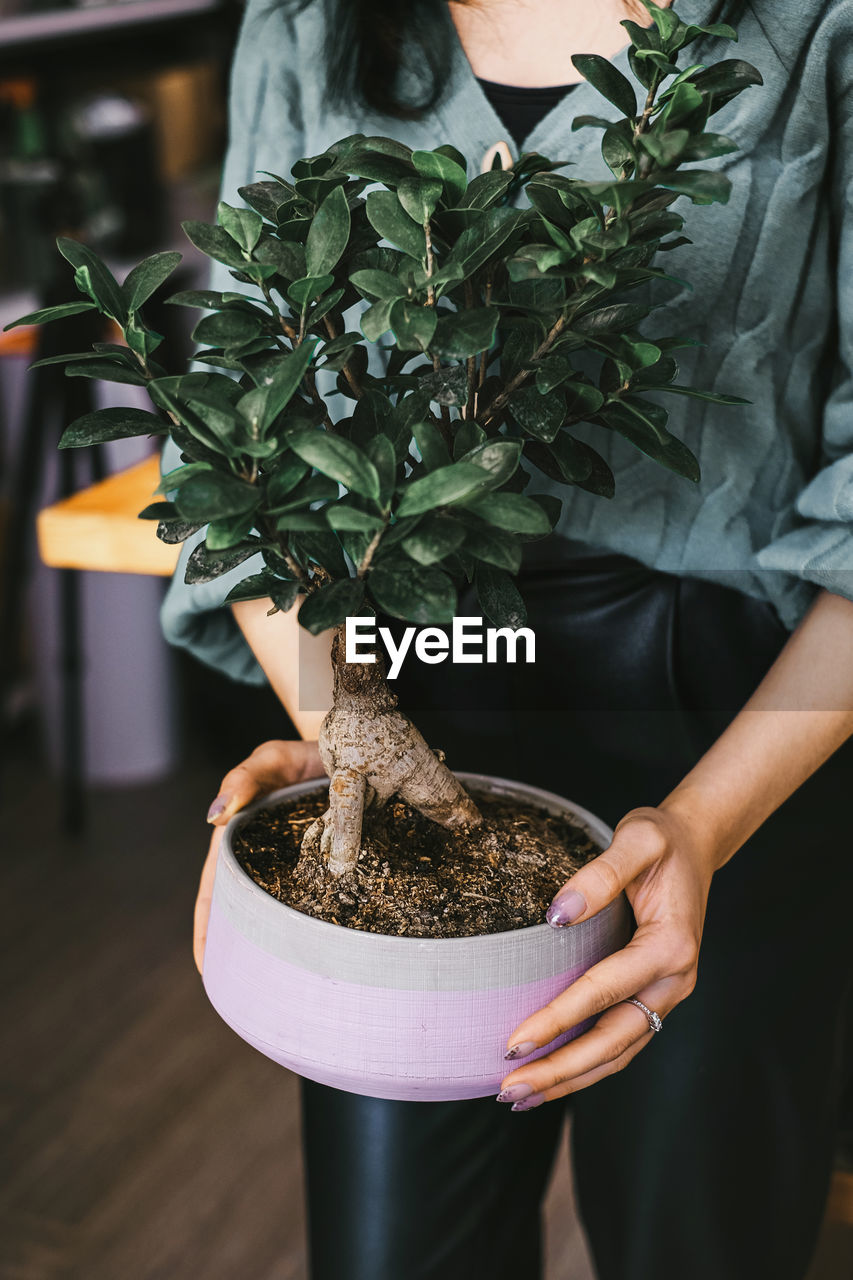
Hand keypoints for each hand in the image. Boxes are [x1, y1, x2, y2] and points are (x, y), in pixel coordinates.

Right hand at [193, 739, 325, 974]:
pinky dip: (311, 928)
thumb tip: (214, 816)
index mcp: (239, 840)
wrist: (350, 744)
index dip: (208, 930)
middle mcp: (264, 858)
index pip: (214, 893)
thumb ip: (244, 779)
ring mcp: (296, 865)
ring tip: (283, 987)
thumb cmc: (303, 752)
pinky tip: (323, 955)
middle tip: (247, 994)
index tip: (208, 969)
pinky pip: (316, 902)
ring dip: (275, 946)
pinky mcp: (328, 865)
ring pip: (279, 913)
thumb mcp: (272, 759)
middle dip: (240, 951)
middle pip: (243, 912)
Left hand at [497, 804, 714, 1109]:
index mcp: (671, 946)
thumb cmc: (662, 840)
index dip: (558, 1019)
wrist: (694, 844)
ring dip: (570, 1078)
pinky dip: (586, 1064)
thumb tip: (556, 915)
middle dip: (560, 1069)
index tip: (514, 1041)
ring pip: (617, 1052)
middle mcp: (673, 981)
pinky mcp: (652, 996)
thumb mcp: (637, 839)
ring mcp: (665, 994)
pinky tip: (550, 1076)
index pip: (604, 991)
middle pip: (613, 1040)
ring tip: (518, 1097)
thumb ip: (600, 875)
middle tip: (508, 1089)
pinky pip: (620, 1041)